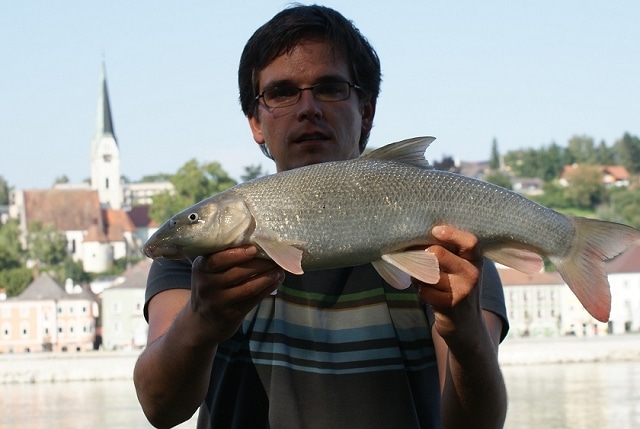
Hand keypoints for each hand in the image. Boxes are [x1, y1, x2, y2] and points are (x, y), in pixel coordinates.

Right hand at [190, 245, 284, 341]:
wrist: (203, 321)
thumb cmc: (211, 286)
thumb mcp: (209, 270)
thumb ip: (224, 256)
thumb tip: (256, 241)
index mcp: (201, 268)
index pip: (218, 259)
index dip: (237, 254)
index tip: (254, 248)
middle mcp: (207, 285)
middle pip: (237, 272)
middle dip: (260, 264)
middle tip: (275, 257)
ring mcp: (218, 301)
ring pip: (248, 287)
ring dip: (267, 277)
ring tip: (279, 269)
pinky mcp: (231, 314)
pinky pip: (253, 300)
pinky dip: (267, 289)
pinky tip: (276, 281)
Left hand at [414, 225, 482, 339]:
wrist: (468, 326)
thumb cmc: (458, 290)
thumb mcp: (462, 270)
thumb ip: (450, 254)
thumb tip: (418, 239)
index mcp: (475, 261)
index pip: (470, 242)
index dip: (452, 234)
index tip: (435, 230)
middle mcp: (472, 274)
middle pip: (438, 254)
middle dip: (422, 255)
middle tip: (415, 257)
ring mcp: (462, 291)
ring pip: (427, 273)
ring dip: (418, 275)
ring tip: (422, 278)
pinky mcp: (450, 307)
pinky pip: (424, 290)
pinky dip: (420, 289)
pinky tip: (425, 292)